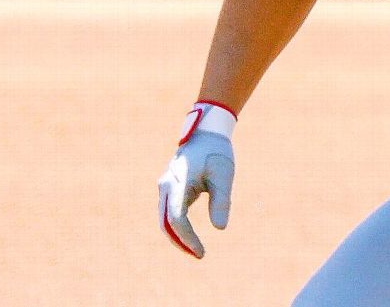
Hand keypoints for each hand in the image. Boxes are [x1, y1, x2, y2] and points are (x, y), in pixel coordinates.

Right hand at [157, 103, 236, 257]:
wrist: (206, 133)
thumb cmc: (216, 152)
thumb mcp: (224, 175)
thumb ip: (222, 200)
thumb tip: (220, 228)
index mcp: (178, 181)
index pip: (177, 218)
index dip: (187, 237)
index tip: (201, 251)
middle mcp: (167, 185)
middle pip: (166, 222)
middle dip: (180, 241)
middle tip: (199, 255)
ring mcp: (166, 187)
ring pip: (165, 219)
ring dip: (178, 236)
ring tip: (196, 251)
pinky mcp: (170, 189)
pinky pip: (170, 213)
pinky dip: (179, 227)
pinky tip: (191, 238)